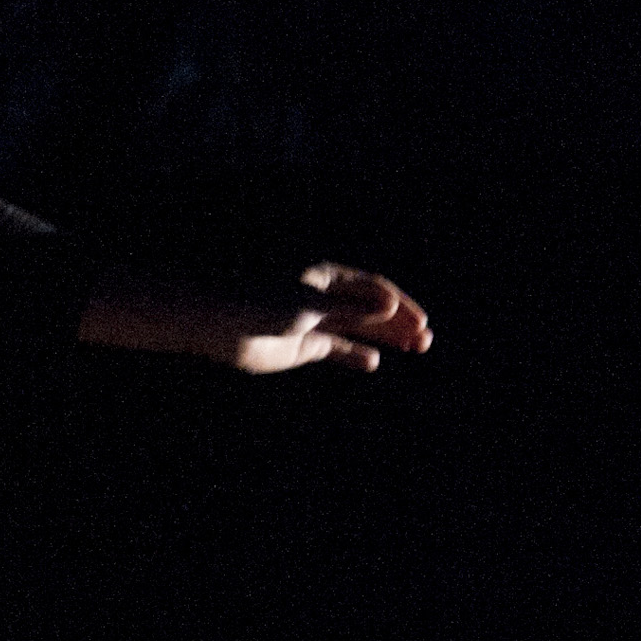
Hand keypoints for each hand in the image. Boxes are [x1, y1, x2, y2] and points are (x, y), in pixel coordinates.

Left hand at [80, 263, 430, 374]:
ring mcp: (311, 321)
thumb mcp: (308, 306)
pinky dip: (352, 355)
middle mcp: (321, 297)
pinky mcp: (298, 345)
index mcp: (324, 277)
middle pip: (369, 309)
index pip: (373, 289)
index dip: (399, 306)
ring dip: (383, 338)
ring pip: (356, 329)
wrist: (212, 322)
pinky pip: (334, 349)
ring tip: (414, 348)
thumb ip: (349, 309)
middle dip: (398, 323)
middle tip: (427, 341)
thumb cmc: (255, 302)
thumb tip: (392, 309)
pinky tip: (373, 363)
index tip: (421, 323)